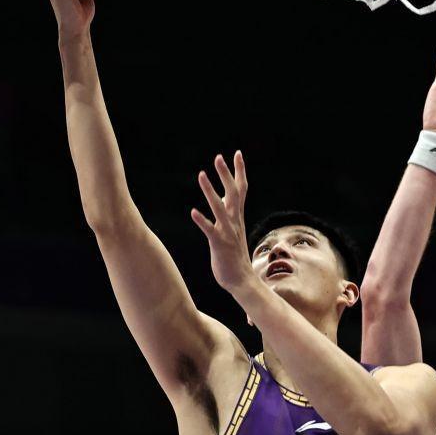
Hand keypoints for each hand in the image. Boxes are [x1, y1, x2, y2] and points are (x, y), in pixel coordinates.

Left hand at [191, 152, 256, 295]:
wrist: (242, 280)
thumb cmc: (234, 256)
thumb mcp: (232, 230)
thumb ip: (229, 213)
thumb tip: (224, 197)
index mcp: (238, 217)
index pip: (241, 189)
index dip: (239, 171)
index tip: (236, 153)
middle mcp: (235, 221)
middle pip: (233, 193)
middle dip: (226, 175)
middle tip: (219, 157)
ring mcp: (227, 232)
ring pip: (220, 208)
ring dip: (211, 191)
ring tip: (201, 175)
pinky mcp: (219, 244)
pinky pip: (210, 230)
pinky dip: (203, 221)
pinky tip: (193, 212)